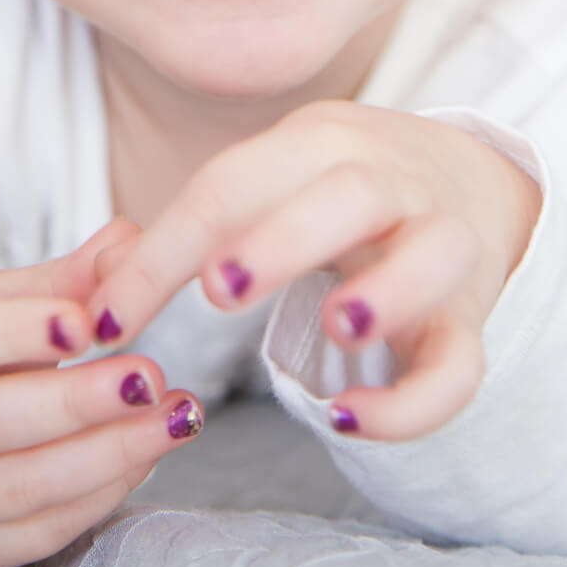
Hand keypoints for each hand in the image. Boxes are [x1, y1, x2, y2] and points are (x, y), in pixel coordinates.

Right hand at [0, 218, 204, 566]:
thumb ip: (62, 280)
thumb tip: (132, 242)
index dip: (15, 332)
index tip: (88, 324)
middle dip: (75, 404)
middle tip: (151, 378)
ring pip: (15, 488)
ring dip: (106, 454)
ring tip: (174, 417)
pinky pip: (34, 533)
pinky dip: (99, 495)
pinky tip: (145, 455)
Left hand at [86, 102, 540, 441]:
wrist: (469, 185)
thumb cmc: (331, 198)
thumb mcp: (269, 188)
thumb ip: (189, 238)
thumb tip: (95, 298)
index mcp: (322, 143)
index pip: (234, 183)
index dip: (163, 251)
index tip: (106, 320)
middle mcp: (392, 183)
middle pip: (349, 192)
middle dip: (285, 237)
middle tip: (218, 288)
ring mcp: (444, 246)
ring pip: (433, 255)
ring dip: (387, 291)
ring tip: (336, 328)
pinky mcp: (471, 319)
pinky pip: (461, 362)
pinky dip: (415, 401)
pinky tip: (349, 423)